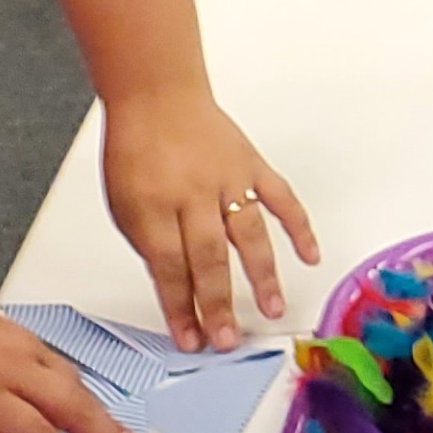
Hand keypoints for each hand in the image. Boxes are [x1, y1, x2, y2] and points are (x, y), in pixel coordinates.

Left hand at [101, 84, 319, 353]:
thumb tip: (177, 286)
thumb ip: (151, 244)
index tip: (191, 339)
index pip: (169, 268)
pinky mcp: (251, 165)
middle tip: (229, 339)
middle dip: (218, 304)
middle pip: (208, 258)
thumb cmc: (136, 148)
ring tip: (272, 309)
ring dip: (261, 276)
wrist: (155, 93)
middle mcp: (192, 194)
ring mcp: (226, 179)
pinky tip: (309, 256)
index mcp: (152, 206)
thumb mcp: (123, 203)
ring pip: (247, 234)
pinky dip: (299, 226)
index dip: (180, 308)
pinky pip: (281, 197)